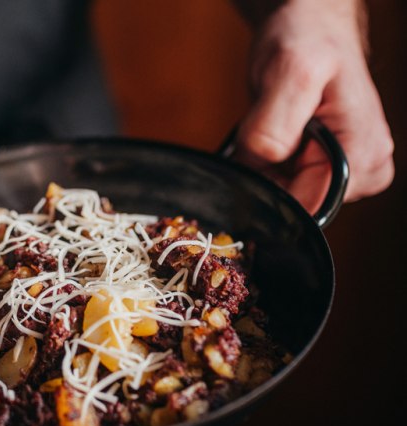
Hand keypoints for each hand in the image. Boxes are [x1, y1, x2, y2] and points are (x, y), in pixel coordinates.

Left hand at [234, 0, 393, 211]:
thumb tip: (263, 160)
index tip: (251, 158)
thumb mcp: (289, 71)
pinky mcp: (324, 166)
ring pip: (284, 194)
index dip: (267, 190)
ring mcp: (345, 170)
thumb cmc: (307, 39)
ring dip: (261, 168)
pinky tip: (267, 134)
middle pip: (293, 204)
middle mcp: (363, 170)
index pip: (306, 207)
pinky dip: (263, 164)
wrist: (309, 26)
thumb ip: (274, 122)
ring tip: (267, 126)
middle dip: (264, 176)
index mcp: (364, 156)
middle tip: (260, 131)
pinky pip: (282, 181)